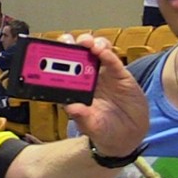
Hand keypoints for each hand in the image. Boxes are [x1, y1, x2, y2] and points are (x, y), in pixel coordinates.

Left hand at [61, 34, 147, 157]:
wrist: (129, 134)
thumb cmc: (104, 131)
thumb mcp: (92, 127)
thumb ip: (82, 118)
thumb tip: (70, 108)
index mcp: (75, 89)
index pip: (61, 70)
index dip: (53, 59)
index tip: (48, 54)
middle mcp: (87, 78)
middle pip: (76, 54)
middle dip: (70, 44)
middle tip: (67, 42)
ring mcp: (104, 74)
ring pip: (95, 51)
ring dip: (89, 43)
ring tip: (87, 43)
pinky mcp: (120, 74)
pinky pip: (113, 61)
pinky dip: (108, 53)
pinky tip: (102, 51)